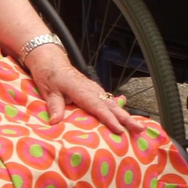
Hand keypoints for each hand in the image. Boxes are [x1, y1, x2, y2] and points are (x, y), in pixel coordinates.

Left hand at [24, 46, 144, 135]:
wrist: (50, 58)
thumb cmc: (48, 73)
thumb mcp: (48, 89)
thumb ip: (54, 105)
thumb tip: (55, 121)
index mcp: (81, 88)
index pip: (97, 106)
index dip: (109, 119)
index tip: (119, 129)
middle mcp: (91, 88)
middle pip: (110, 106)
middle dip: (126, 118)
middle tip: (140, 129)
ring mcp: (93, 89)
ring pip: (112, 104)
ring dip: (125, 115)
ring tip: (138, 126)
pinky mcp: (93, 90)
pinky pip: (107, 101)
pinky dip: (117, 110)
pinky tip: (125, 117)